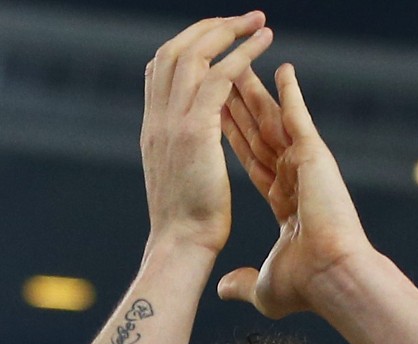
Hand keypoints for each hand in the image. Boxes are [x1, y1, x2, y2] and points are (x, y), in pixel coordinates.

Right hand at [141, 13, 272, 254]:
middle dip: (209, 28)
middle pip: (174, 51)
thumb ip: (178, 161)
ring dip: (228, 32)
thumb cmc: (185, 229)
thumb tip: (187, 161)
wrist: (180, 247)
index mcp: (153, 130)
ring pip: (195, 55)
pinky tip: (264, 44)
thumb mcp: (175, 184)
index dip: (187, 46)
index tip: (214, 38)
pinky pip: (219, 76)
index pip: (159, 69)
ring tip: (258, 22)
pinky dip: (243, 54)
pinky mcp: (194, 129)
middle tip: (242, 19)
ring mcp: (171, 121)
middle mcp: (157, 119)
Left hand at [218, 63, 373, 317]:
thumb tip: (223, 289)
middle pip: (260, 133)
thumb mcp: (264, 286)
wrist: (332, 278)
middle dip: (240, 106)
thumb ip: (243, 283)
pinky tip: (282, 70)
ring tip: (239, 64)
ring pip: (274, 120)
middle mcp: (295, 178)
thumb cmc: (307, 286)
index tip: (217, 117)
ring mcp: (306, 165)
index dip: (234, 138)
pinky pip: (298, 116)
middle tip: (223, 78)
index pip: (252, 161)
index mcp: (284, 202)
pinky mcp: (316, 156)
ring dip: (256, 93)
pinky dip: (290, 92)